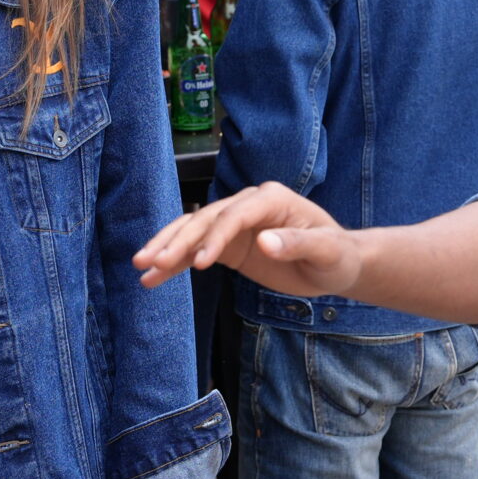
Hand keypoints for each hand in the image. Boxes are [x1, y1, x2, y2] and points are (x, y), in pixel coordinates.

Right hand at [135, 184, 361, 297]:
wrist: (336, 265)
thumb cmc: (336, 255)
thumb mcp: (326, 252)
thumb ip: (297, 244)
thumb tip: (265, 241)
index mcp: (271, 199)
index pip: (235, 215)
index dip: (215, 237)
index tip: (198, 263)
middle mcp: (249, 205)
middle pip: (206, 220)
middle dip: (178, 241)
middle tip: (151, 262)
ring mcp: (236, 223)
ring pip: (193, 232)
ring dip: (167, 248)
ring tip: (140, 267)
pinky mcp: (230, 244)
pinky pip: (196, 251)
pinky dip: (174, 264)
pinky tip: (152, 279)